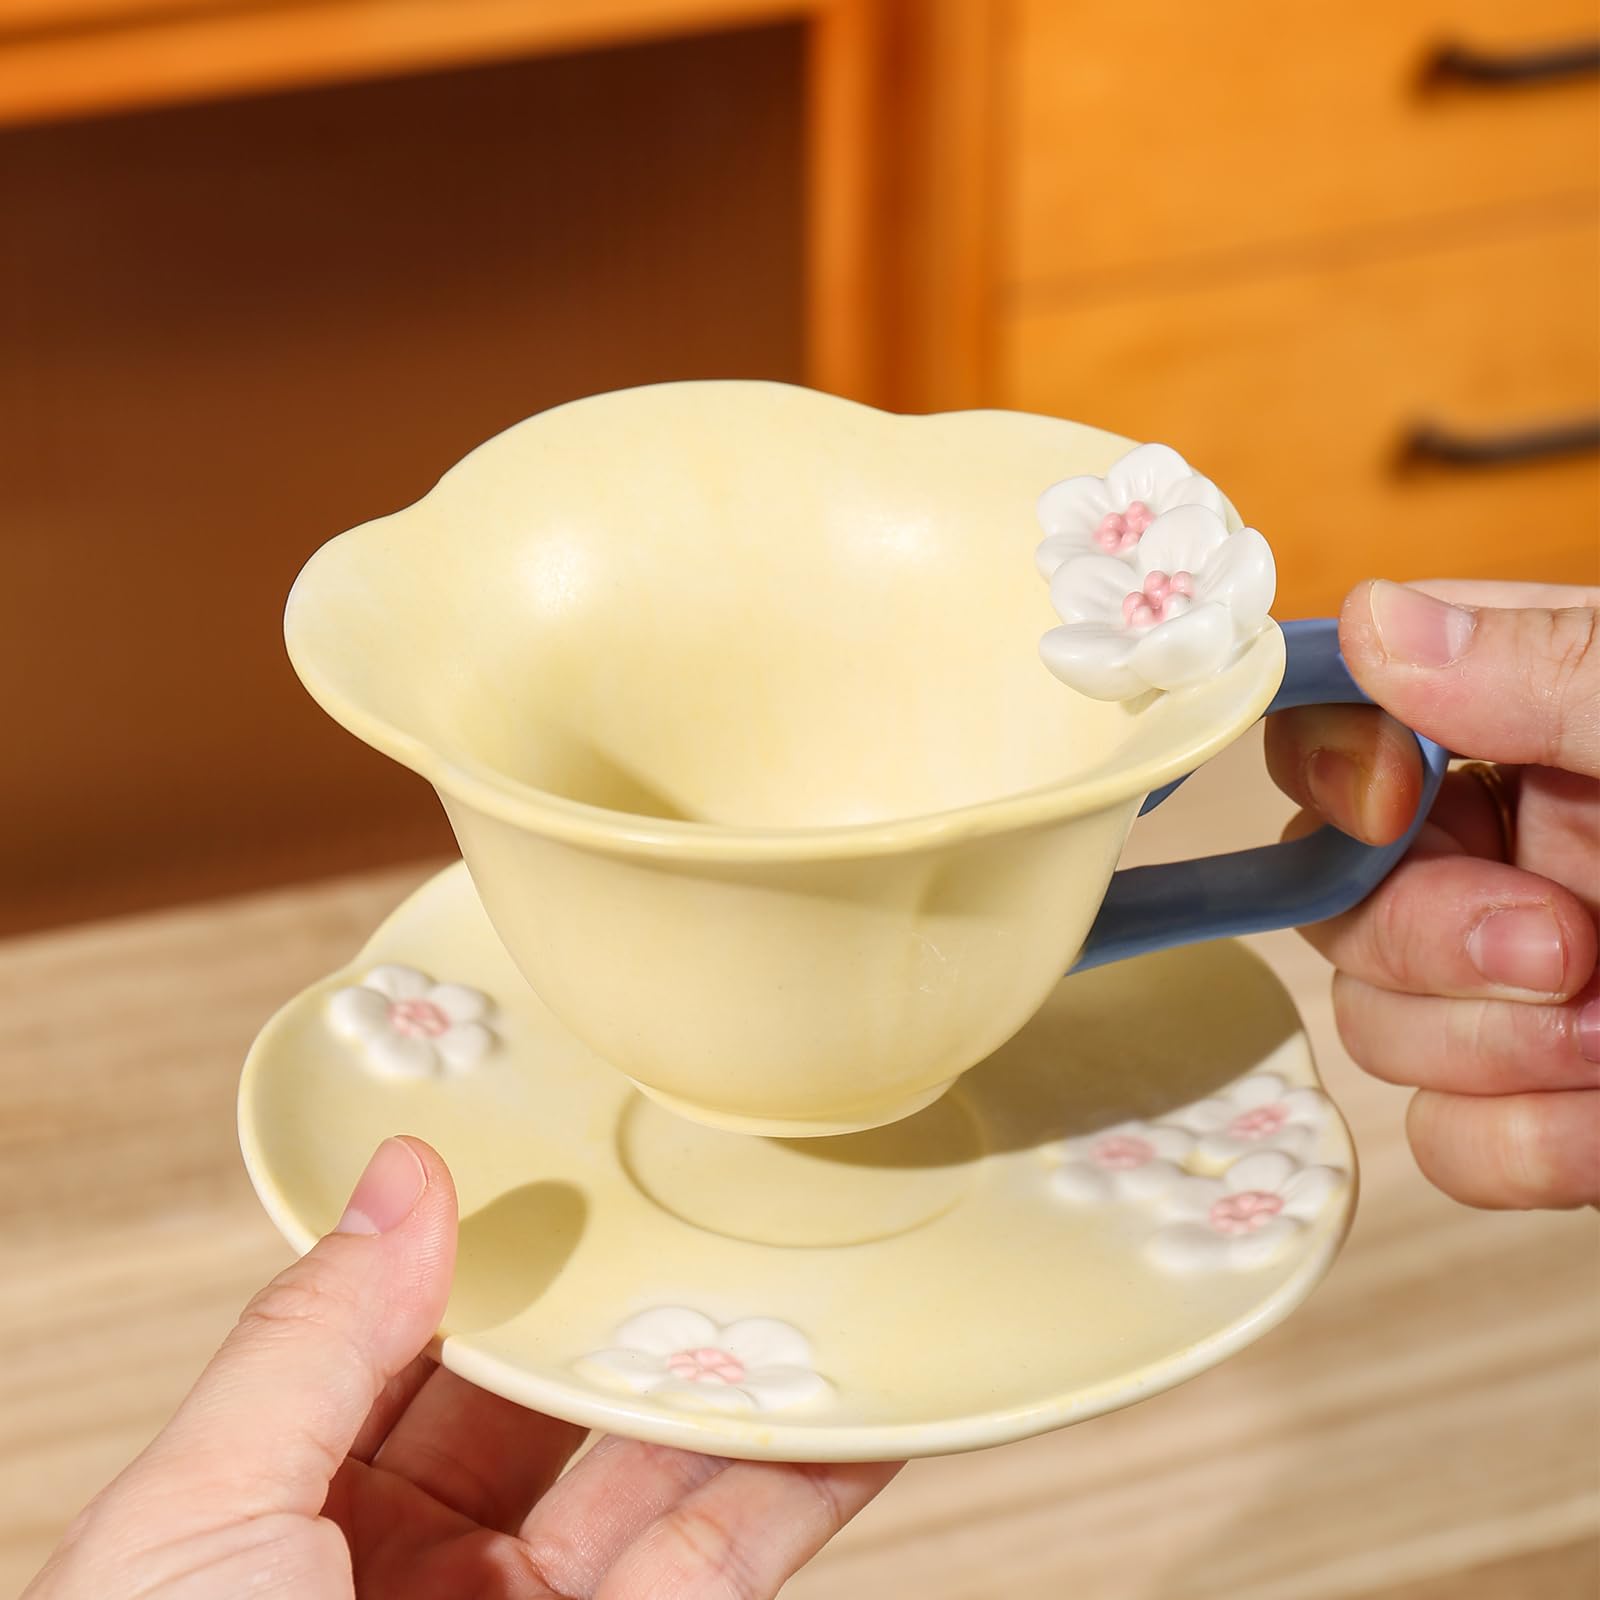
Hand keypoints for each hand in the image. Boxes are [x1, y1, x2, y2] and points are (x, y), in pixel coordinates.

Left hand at [26, 1138, 898, 1598]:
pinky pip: (723, 1563)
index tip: (570, 1160)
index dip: (491, 1251)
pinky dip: (797, 1490)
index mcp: (289, 1508)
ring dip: (734, 1384)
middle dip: (626, 1308)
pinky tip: (849, 1416)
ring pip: (653, 1476)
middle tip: (710, 1202)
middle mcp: (414, 1565)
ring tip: (808, 1280)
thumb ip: (311, 1340)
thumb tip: (401, 1177)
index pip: (415, 1340)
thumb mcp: (199, 1517)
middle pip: (550, 1401)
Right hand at [1266, 579, 1598, 1209]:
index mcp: (1547, 738)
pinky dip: (1526, 1145)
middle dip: (1423, 937)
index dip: (1342, 776)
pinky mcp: (1560, 1110)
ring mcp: (1528, 991)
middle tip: (1556, 943)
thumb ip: (1551, 667)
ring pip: (1375, 1028)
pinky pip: (1449, 1144)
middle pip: (1333, 900)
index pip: (1351, 736)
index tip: (1398, 801)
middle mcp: (1518, 859)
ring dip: (1482, 1047)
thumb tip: (1370, 617)